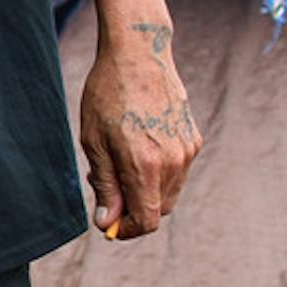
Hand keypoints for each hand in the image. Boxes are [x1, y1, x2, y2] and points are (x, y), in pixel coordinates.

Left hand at [77, 22, 201, 238]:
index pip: (146, 219)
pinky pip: (176, 171)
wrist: (138, 57)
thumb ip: (104, 185)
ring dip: (145, 191)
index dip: (126, 230)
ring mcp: (187, 150)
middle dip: (133, 210)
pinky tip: (136, 148)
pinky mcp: (193, 139)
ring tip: (117, 163)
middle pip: (159, 210)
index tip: (107, 224)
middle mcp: (173, 161)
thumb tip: (106, 222)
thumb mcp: (93, 142)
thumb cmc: (106, 97)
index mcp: (145, 165)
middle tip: (104, 188)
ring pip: (169, 192)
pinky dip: (157, 173)